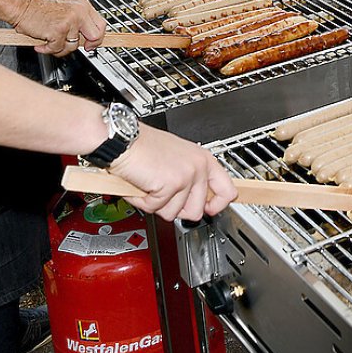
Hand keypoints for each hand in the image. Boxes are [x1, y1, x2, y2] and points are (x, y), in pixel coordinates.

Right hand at [14, 0, 105, 55]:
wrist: (21, 7)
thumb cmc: (39, 9)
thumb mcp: (66, 10)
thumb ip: (79, 22)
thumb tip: (88, 39)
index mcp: (83, 6)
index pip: (101, 25)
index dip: (97, 38)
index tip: (91, 44)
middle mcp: (79, 12)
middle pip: (95, 37)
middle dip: (84, 46)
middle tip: (71, 45)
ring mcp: (70, 21)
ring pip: (74, 46)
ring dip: (60, 48)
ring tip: (50, 41)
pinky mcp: (58, 31)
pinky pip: (57, 49)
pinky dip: (48, 49)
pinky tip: (42, 43)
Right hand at [110, 126, 236, 219]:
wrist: (123, 140)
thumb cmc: (143, 147)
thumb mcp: (176, 159)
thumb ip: (190, 178)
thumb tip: (196, 200)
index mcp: (203, 159)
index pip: (228, 191)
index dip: (217, 206)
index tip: (209, 209)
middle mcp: (198, 167)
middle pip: (197, 211)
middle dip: (175, 208)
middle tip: (162, 193)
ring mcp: (186, 175)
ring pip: (175, 213)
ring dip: (157, 204)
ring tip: (150, 184)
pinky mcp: (171, 184)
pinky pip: (157, 208)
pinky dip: (144, 200)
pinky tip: (142, 183)